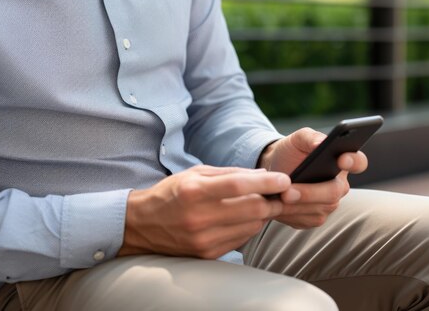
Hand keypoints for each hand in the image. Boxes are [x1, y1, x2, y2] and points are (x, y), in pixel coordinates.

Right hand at [117, 165, 287, 258]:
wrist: (142, 225)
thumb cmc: (172, 193)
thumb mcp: (196, 174)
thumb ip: (230, 173)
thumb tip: (265, 174)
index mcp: (194, 192)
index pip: (240, 186)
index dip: (267, 182)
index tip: (285, 180)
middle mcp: (199, 218)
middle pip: (252, 208)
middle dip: (272, 199)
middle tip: (279, 192)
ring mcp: (204, 240)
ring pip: (252, 225)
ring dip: (262, 213)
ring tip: (258, 203)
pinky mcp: (208, 254)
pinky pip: (242, 239)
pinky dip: (249, 227)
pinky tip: (242, 218)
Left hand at [258, 127, 367, 228]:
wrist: (274, 169)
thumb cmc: (291, 151)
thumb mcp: (298, 139)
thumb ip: (310, 137)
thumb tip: (320, 144)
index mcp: (342, 161)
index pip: (358, 162)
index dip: (354, 161)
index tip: (341, 159)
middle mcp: (340, 186)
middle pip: (333, 192)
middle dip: (310, 193)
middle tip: (288, 192)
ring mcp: (328, 204)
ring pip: (318, 209)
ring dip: (295, 205)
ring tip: (277, 199)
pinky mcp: (314, 218)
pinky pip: (304, 220)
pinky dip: (288, 214)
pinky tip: (276, 207)